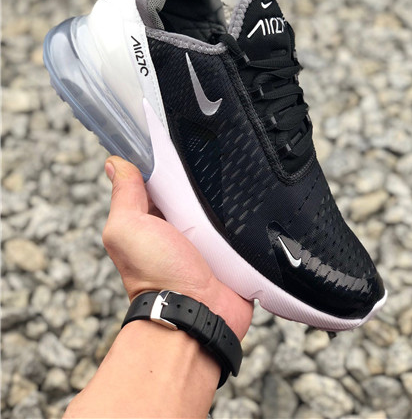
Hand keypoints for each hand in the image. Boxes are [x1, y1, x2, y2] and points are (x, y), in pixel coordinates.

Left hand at [103, 156, 252, 339]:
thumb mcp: (128, 228)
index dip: (164, 164)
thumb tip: (114, 162)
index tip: (176, 144)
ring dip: (224, 198)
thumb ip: (123, 196)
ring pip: (218, 206)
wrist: (197, 316)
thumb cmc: (157, 276)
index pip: (157, 181)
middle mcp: (177, 230)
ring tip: (233, 183)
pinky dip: (244, 217)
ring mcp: (206, 241)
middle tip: (209, 164)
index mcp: (149, 221)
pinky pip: (240, 225)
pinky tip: (248, 203)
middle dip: (199, 179)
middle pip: (191, 190)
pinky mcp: (231, 251)